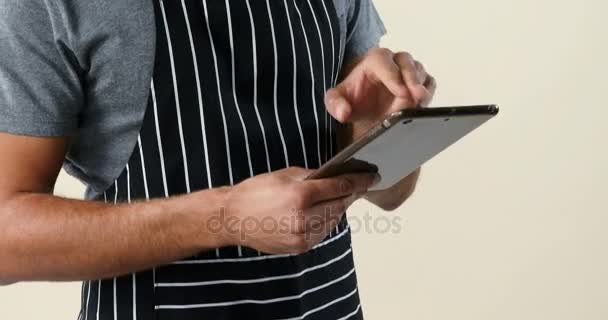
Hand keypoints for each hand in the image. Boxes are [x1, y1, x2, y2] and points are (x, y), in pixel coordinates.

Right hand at [221, 168, 378, 253]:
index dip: (360, 181)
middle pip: (340, 204)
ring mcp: (303, 235)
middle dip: (351, 194)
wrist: (233, 219)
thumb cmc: (254, 193)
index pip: (340, 187)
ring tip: (340, 197)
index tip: (372, 177)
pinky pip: (323, 232)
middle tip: (359, 185)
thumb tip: (334, 176)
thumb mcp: (284, 175)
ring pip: (334, 219)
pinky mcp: (300, 247)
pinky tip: (324, 212)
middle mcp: (304, 217)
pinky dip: (327, 221)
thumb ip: (312, 176)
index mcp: (300, 195)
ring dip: (339, 208)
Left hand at [325, 48, 436, 122]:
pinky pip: (429, 83)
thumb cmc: (354, 100)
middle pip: (407, 62)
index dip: (394, 76)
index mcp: (373, 60)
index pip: (384, 62)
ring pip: (420, 72)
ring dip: (421, 88)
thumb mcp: (337, 102)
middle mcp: (394, 61)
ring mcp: (409, 70)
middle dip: (413, 80)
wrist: (368, 109)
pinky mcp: (421, 81)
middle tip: (417, 98)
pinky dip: (429, 93)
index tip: (401, 93)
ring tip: (418, 105)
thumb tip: (343, 112)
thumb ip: (335, 104)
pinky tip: (422, 105)